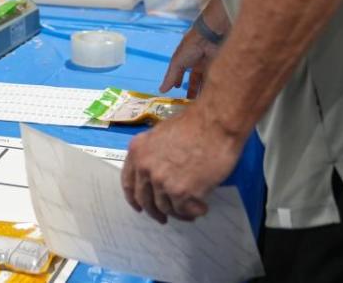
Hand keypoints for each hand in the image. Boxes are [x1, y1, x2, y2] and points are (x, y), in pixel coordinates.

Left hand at [121, 107, 241, 222]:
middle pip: (146, 200)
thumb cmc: (193, 124)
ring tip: (190, 211)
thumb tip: (156, 170)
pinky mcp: (182, 193)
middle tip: (164, 218)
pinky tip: (201, 207)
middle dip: (155, 212)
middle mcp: (145, 169)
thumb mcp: (160, 133)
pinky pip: (185, 210)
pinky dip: (194, 212)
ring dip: (178, 213)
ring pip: (166, 208)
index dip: (134, 199)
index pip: (128, 183)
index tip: (140, 207)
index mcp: (137, 151)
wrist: (214, 123)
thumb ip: (153, 153)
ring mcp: (162, 182)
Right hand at [159, 22, 221, 97]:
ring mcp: (208, 65)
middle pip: (194, 79)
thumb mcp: (177, 63)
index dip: (178, 80)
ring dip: (202, 91)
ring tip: (201, 103)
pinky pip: (215, 80)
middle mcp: (196, 63)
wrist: (209, 37)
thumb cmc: (190, 47)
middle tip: (191, 103)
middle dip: (192, 90)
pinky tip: (211, 97)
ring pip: (205, 81)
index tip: (176, 89)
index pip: (180, 72)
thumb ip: (171, 77)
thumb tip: (161, 91)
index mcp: (185, 59)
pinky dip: (212, 88)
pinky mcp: (218, 68)